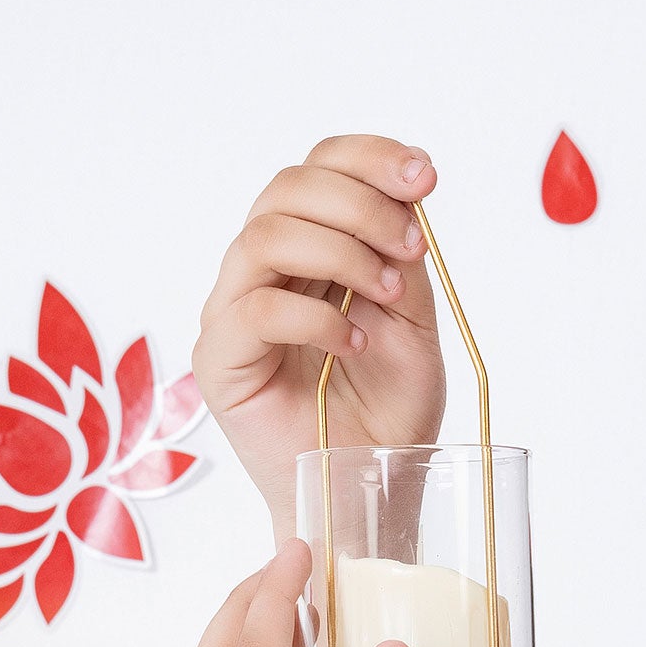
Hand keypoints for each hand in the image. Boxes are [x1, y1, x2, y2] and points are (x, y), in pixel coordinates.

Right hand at [193, 137, 449, 544]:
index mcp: (309, 249)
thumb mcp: (413, 318)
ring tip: (387, 295)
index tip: (425, 174)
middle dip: (361, 203)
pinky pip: (255, 310)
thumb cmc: (388, 412)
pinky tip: (355, 344)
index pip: (318, 169)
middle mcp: (262, 271)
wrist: (373, 489)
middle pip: (288, 189)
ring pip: (266, 236)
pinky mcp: (221, 360)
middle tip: (412, 247)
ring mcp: (234, 312)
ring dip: (342, 253)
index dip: (368, 158)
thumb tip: (408, 186)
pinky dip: (316, 318)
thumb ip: (401, 254)